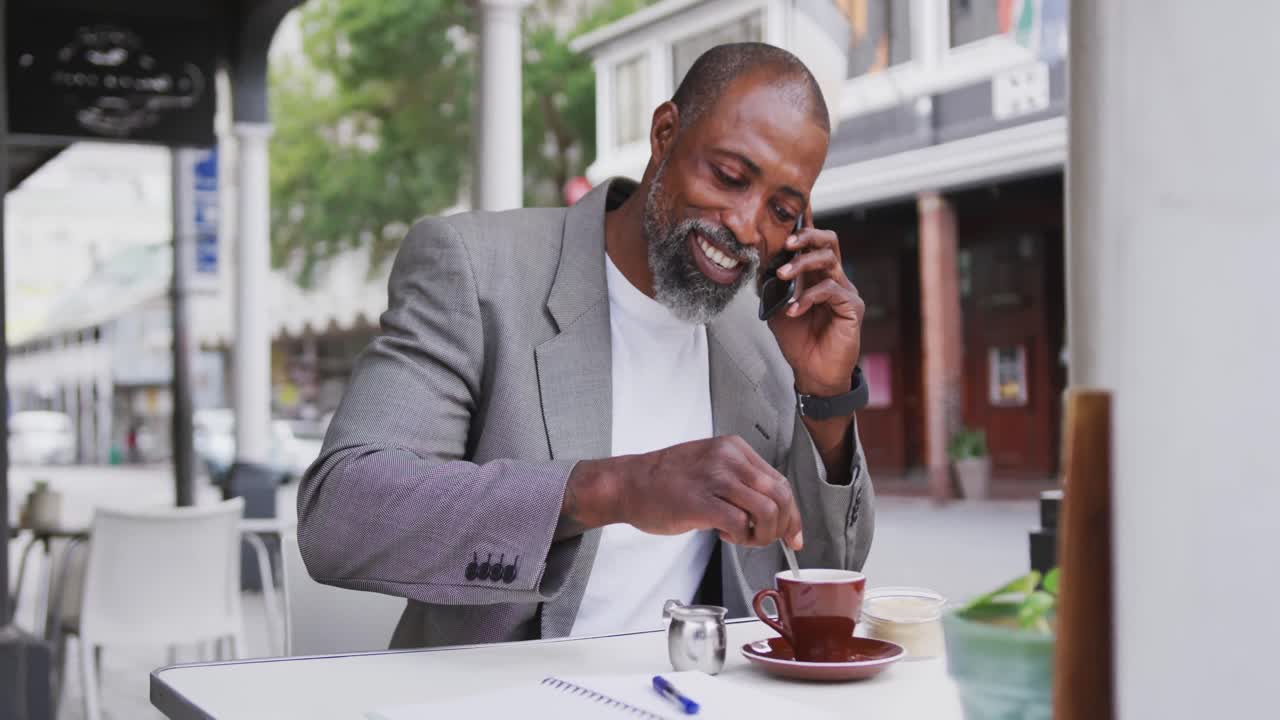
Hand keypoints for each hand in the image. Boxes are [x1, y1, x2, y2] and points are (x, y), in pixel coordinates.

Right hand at [562, 437, 803, 548]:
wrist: (628, 483)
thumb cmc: (666, 480)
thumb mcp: (710, 466)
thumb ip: (741, 481)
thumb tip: (772, 510)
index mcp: (734, 448)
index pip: (780, 482)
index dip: (792, 513)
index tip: (793, 533)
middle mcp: (729, 458)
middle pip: (781, 496)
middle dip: (782, 527)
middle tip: (768, 540)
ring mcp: (715, 478)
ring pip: (767, 511)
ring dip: (762, 535)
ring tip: (743, 537)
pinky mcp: (701, 501)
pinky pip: (740, 524)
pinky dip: (740, 537)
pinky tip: (725, 535)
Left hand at [765, 210, 863, 396]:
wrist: (812, 372)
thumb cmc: (798, 341)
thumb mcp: (777, 309)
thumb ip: (772, 287)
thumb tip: (757, 264)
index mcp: (816, 276)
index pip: (814, 244)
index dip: (805, 225)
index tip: (792, 210)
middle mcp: (833, 278)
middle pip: (829, 242)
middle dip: (807, 236)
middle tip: (787, 243)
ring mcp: (845, 291)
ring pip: (829, 260)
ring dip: (802, 264)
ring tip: (783, 276)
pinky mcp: (852, 307)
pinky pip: (830, 290)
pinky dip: (808, 297)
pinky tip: (794, 309)